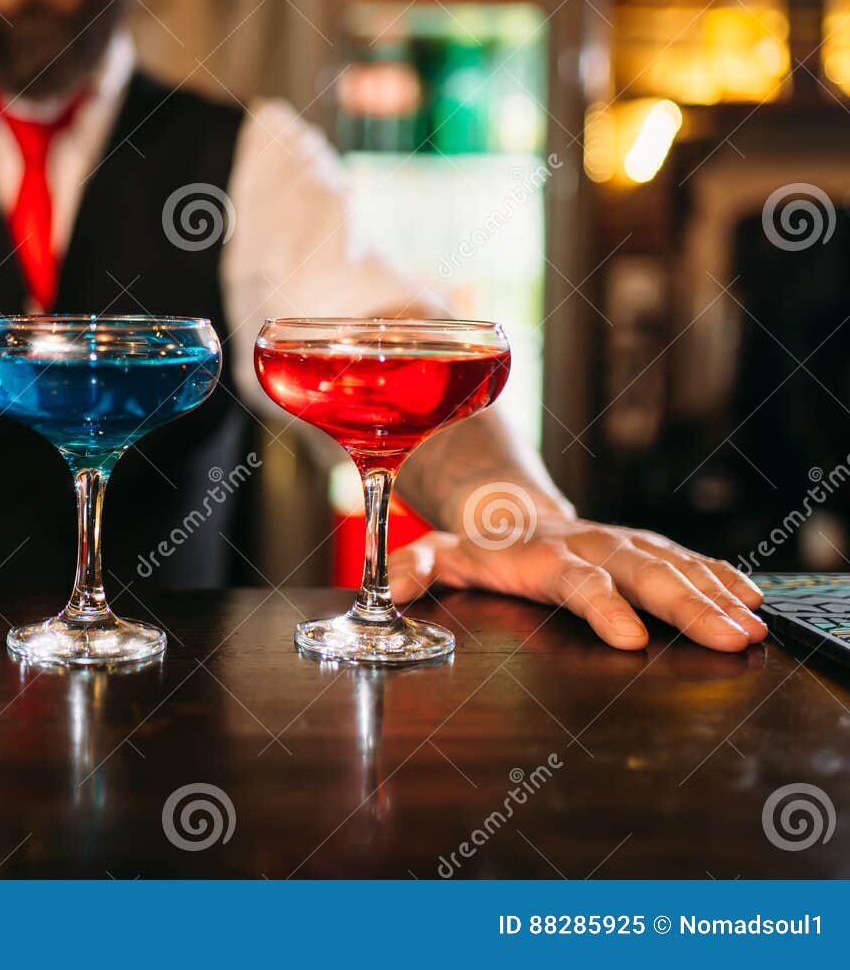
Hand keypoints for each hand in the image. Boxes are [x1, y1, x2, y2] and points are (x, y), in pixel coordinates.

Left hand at [390, 518, 767, 652]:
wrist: (511, 510)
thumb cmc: (481, 546)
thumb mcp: (442, 553)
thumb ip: (417, 567)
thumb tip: (393, 587)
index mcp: (547, 556)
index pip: (580, 583)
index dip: (604, 608)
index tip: (632, 639)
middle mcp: (594, 547)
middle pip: (645, 576)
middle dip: (689, 607)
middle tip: (729, 638)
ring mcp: (625, 546)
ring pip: (677, 569)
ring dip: (717, 599)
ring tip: (753, 630)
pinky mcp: (648, 550)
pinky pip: (692, 562)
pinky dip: (724, 580)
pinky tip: (755, 603)